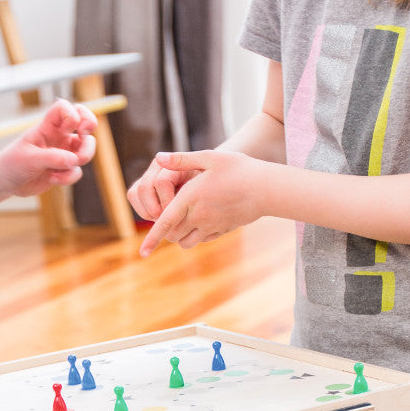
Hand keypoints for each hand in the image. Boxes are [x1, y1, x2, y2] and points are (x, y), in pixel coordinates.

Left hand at [1, 99, 96, 197]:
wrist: (7, 182)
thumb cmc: (13, 164)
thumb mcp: (29, 159)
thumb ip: (52, 158)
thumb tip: (74, 160)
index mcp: (47, 127)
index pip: (64, 107)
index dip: (73, 112)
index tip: (71, 126)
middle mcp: (58, 136)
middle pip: (84, 120)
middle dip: (90, 125)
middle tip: (84, 135)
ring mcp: (63, 152)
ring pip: (86, 149)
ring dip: (82, 158)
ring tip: (65, 167)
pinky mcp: (64, 169)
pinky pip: (77, 172)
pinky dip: (68, 178)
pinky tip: (52, 179)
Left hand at [137, 150, 264, 256]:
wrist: (267, 188)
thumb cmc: (240, 169)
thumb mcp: (210, 158)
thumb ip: (182, 159)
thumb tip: (158, 157)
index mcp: (191, 197)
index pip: (165, 222)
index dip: (151, 239)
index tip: (142, 253)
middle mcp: (199, 216)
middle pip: (172, 234)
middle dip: (165, 231)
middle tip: (164, 217)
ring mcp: (211, 226)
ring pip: (185, 241)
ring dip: (178, 235)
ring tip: (181, 221)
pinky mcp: (222, 230)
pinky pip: (201, 240)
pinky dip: (194, 236)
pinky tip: (199, 222)